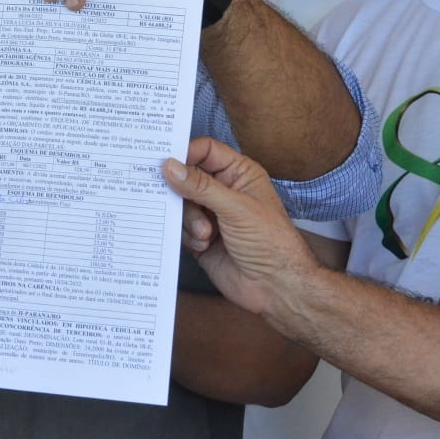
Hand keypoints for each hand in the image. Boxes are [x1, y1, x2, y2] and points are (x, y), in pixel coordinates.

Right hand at [162, 137, 317, 315]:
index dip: (185, 154)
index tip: (164, 163)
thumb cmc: (269, 241)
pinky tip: (204, 245)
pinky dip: (188, 236)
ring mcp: (210, 214)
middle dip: (183, 193)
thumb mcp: (235, 208)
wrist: (275, 287)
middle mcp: (223, 191)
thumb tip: (169, 166)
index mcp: (238, 173)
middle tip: (178, 202)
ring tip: (205, 234)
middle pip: (186, 177)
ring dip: (189, 219)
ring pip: (181, 204)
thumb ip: (200, 186)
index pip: (205, 151)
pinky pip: (179, 227)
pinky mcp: (200, 237)